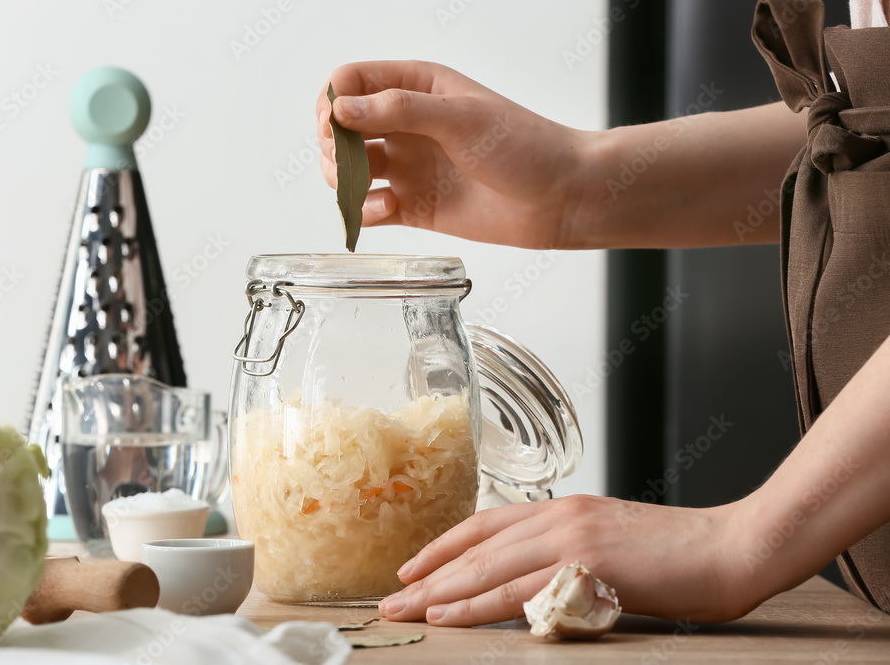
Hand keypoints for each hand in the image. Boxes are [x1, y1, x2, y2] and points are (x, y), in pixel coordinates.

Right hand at [316, 61, 591, 248]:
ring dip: (343, 180)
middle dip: (332, 144)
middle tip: (346, 161)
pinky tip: (385, 209)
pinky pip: (370, 209)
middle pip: (341, 128)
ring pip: (348, 170)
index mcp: (417, 87)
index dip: (334, 102)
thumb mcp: (461, 118)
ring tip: (363, 189)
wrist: (560, 198)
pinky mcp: (415, 206)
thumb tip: (341, 109)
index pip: (352, 82)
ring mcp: (409, 167)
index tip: (336, 125)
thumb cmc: (524, 146)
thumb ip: (399, 110)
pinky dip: (364, 212)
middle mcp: (407, 126)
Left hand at [378, 494, 753, 626]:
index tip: (413, 568)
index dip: (444, 546)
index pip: (485, 523)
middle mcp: (559, 516)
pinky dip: (478, 604)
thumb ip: (566, 552)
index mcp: (563, 507)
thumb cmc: (678, 553)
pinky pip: (520, 590)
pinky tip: (450, 616)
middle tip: (390, 598)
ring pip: (487, 567)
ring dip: (439, 591)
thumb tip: (530, 579)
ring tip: (404, 611)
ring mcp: (572, 538)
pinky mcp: (588, 565)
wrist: (731, 547)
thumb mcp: (610, 540)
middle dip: (428, 575)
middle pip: (476, 547)